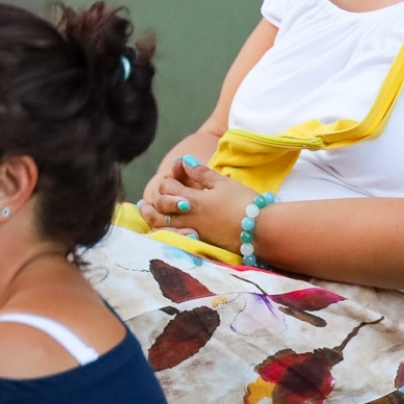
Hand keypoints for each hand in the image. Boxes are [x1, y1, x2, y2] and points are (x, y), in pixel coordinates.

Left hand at [138, 157, 255, 250]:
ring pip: (162, 225)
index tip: (171, 176)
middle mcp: (186, 216)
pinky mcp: (198, 243)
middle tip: (145, 201)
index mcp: (192, 199)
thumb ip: (202, 173)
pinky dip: (163, 232)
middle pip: (160, 207)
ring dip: (151, 219)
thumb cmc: (243, 203)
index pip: (168, 187)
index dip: (168, 180)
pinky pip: (172, 238)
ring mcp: (191, 231)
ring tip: (147, 214)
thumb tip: (183, 161)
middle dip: (153, 202)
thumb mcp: (224, 183)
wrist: (259, 229)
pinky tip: (162, 230)